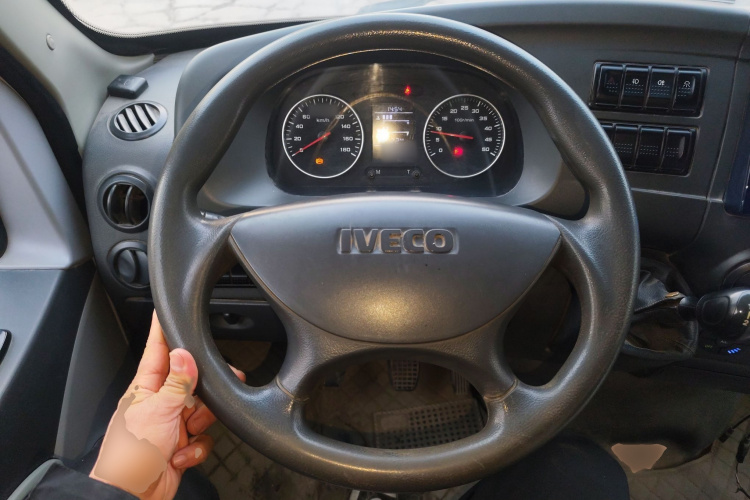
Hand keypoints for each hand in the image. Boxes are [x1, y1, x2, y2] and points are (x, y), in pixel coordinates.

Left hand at [90, 311, 244, 498]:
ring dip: (201, 423)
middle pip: (189, 380)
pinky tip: (182, 454)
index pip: (157, 350)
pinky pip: (201, 439)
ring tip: (190, 431)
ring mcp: (169, 426)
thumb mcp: (158, 411)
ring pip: (201, 410)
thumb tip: (185, 354)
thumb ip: (177, 382)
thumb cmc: (130, 455)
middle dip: (204, 387)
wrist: (130, 495)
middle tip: (221, 382)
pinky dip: (196, 448)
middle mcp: (158, 404)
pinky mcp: (178, 447)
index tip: (166, 310)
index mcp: (145, 388)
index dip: (164, 330)